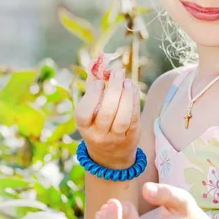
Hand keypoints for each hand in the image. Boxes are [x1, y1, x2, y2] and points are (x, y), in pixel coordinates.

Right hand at [74, 53, 140, 168]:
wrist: (110, 156)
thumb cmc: (97, 123)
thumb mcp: (90, 109)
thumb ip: (92, 85)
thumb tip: (96, 62)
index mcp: (84, 127)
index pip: (83, 114)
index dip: (92, 96)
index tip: (99, 82)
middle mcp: (98, 135)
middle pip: (107, 113)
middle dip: (113, 90)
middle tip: (118, 72)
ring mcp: (116, 138)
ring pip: (123, 117)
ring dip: (126, 95)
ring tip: (127, 80)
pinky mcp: (131, 137)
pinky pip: (134, 118)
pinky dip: (134, 101)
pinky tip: (132, 88)